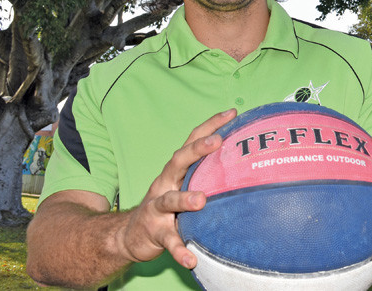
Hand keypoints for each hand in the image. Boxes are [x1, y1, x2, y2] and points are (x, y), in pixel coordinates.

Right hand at [118, 108, 236, 268]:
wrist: (128, 234)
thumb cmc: (165, 204)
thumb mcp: (182, 183)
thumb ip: (205, 172)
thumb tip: (243, 158)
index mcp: (175, 170)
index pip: (191, 141)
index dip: (210, 125)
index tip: (232, 113)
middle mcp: (164, 183)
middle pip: (178, 162)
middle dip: (196, 150)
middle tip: (217, 142)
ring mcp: (156, 209)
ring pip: (168, 200)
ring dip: (184, 199)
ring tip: (200, 200)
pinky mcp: (154, 233)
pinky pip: (168, 242)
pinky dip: (179, 250)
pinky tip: (191, 259)